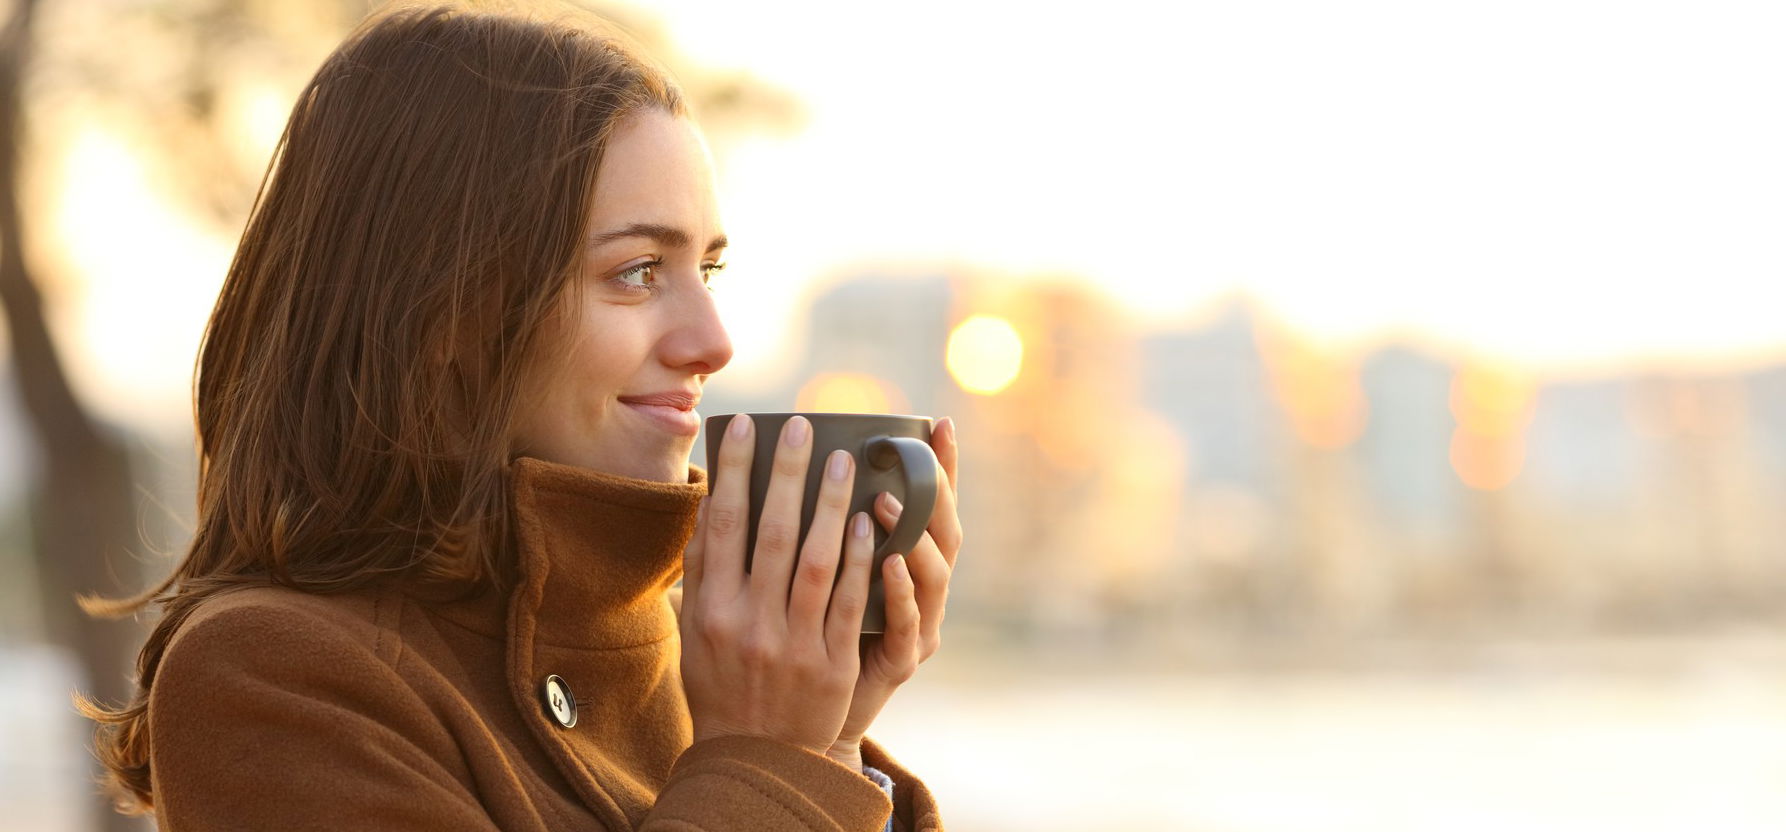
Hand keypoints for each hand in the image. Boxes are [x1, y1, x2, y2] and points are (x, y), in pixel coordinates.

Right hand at [680, 414, 878, 757]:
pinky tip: (871, 522)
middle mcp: (747, 624)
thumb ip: (702, 572)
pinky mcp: (832, 664)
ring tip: (846, 460)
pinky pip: (850, 602)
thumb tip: (711, 505)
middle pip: (769, 533)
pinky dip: (861, 559)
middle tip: (803, 425)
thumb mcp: (695, 631)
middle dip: (788, 473)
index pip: (721, 525)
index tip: (746, 423)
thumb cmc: (723, 682)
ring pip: (815, 561)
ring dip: (832, 505)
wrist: (755, 758)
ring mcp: (792, 645)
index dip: (735, 470)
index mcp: (709, 610)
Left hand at [826, 416, 961, 766]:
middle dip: (934, 489)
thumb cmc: (801, 641)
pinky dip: (900, 591)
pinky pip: (909, 622)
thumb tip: (781, 465)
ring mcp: (917, 625)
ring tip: (881, 499)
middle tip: (910, 453)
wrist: (798, 724)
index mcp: (902, 561)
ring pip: (933, 573)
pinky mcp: (903, 661)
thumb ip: (806, 530)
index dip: (939, 468)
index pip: (928, 507)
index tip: (940, 424)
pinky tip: (888, 561)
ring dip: (908, 533)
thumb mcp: (808, 576)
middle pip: (943, 531)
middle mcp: (919, 590)